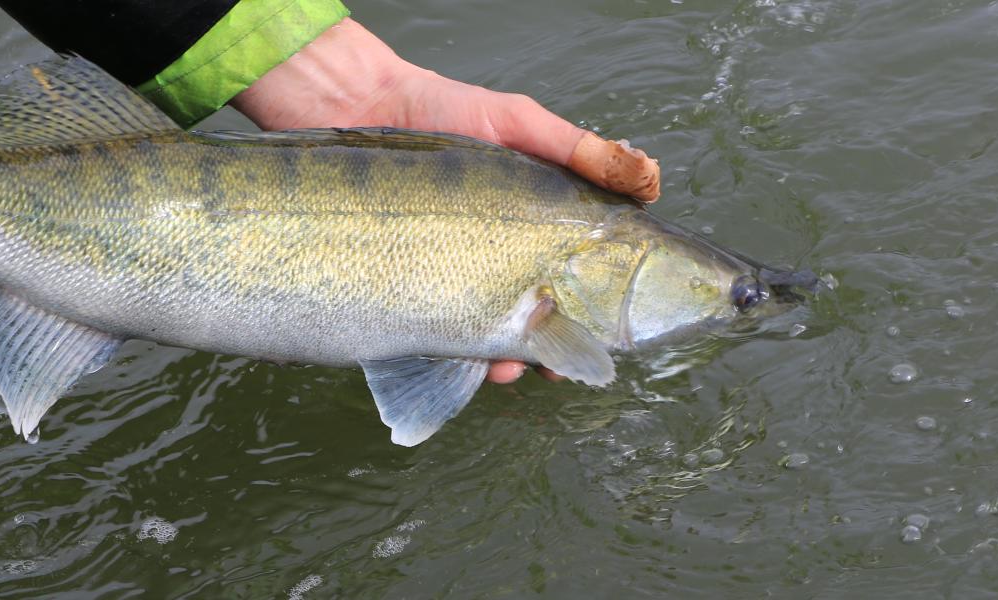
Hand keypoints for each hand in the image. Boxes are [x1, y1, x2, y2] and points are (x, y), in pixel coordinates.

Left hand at [231, 19, 660, 383]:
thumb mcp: (515, 122)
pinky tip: (471, 360)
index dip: (600, 307)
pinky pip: (439, 336)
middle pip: (539, 316)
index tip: (613, 333)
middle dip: (553, 348)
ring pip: (493, 334)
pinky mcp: (409, 286)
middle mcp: (497, 253)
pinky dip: (459, 357)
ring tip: (508, 367)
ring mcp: (454, 273)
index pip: (581, 275)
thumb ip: (577, 150)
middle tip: (557, 366)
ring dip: (508, 359)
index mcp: (533, 221)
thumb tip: (650, 176)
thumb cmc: (437, 107)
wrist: (348, 105)